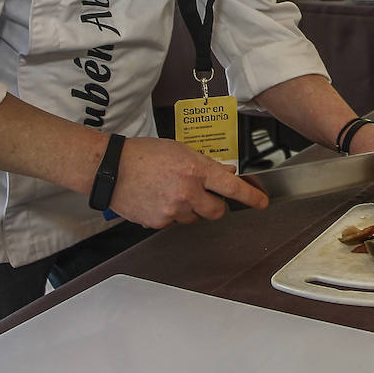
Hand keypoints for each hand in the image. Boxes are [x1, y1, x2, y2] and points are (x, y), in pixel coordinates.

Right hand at [107, 137, 268, 227]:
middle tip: (204, 196)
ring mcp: (173, 209)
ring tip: (171, 192)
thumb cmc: (143, 155)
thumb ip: (205, 163)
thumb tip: (225, 171)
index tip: (262, 202)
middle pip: (217, 211)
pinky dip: (170, 214)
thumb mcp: (180, 150)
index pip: (232, 187)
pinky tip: (158, 199)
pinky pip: (173, 223)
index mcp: (196, 170)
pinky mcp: (159, 222)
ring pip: (194, 218)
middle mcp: (188, 192)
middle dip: (215, 206)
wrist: (111, 169)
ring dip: (190, 209)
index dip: (251, 197)